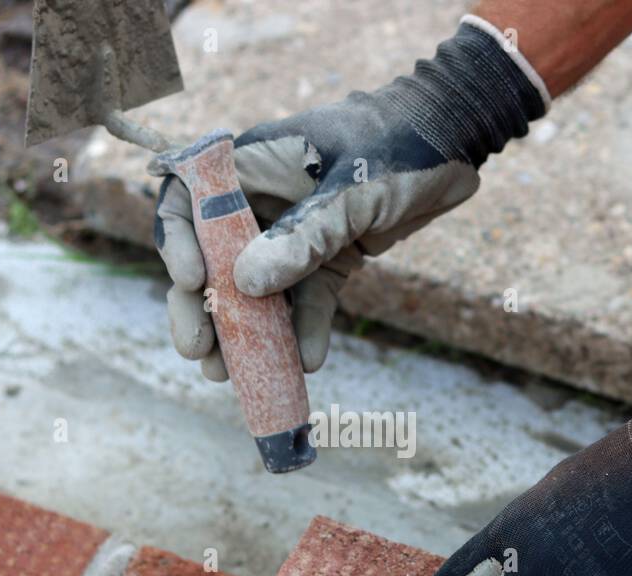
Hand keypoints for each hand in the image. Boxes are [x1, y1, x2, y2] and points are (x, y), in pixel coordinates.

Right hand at [150, 19, 546, 380]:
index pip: (188, 204)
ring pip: (257, 292)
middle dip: (204, 310)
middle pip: (213, 261)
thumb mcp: (351, 187)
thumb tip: (245, 284)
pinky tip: (307, 363)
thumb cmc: (398, 143)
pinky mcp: (328, 261)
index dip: (177, 245)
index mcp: (249, 167)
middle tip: (199, 354)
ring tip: (235, 377)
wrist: (454, 142)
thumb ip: (304, 234)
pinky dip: (306, 332)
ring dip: (247, 335)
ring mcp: (294, 236)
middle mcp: (261, 204)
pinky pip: (308, 303)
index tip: (191, 283)